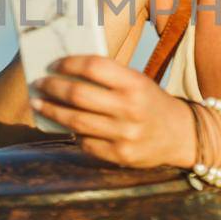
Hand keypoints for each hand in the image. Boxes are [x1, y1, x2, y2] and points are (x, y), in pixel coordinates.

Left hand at [28, 54, 194, 168]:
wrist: (181, 135)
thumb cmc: (150, 102)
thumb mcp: (137, 83)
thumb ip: (108, 78)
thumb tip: (65, 73)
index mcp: (135, 84)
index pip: (93, 66)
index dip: (69, 63)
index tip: (54, 64)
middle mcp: (130, 109)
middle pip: (78, 95)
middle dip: (53, 87)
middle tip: (39, 83)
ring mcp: (125, 135)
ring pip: (76, 121)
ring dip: (52, 111)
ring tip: (39, 104)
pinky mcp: (120, 156)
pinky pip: (86, 143)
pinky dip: (71, 132)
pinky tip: (63, 125)